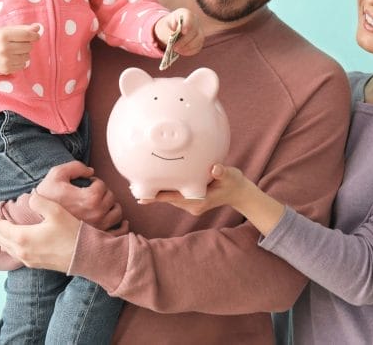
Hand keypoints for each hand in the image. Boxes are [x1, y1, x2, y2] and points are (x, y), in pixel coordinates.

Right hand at [0, 23, 41, 73]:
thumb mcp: (8, 30)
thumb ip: (24, 29)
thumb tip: (38, 27)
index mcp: (3, 36)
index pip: (27, 35)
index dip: (34, 35)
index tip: (36, 36)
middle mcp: (4, 49)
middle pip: (28, 46)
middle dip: (27, 44)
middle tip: (18, 44)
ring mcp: (5, 60)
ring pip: (27, 57)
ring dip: (24, 53)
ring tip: (14, 51)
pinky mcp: (6, 69)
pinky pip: (23, 65)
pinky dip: (21, 61)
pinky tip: (12, 58)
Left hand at [0, 193, 80, 271]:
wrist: (84, 256)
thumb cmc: (71, 232)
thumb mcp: (56, 211)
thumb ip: (39, 202)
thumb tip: (30, 196)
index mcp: (23, 237)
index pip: (1, 227)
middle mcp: (22, 251)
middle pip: (1, 238)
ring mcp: (28, 259)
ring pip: (7, 248)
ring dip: (0, 237)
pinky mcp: (35, 264)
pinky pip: (15, 254)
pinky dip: (8, 246)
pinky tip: (11, 244)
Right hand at [36, 161, 126, 231]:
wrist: (35, 223)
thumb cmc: (46, 199)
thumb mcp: (56, 175)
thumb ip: (75, 166)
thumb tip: (91, 171)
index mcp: (90, 199)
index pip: (102, 185)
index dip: (94, 182)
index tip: (85, 185)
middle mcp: (97, 215)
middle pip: (111, 198)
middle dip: (102, 193)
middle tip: (90, 195)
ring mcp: (99, 228)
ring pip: (117, 213)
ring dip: (111, 206)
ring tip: (98, 206)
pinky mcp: (98, 238)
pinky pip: (119, 231)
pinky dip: (120, 225)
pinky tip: (110, 219)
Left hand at [144, 165, 284, 235]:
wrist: (239, 193)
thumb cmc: (234, 183)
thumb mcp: (230, 176)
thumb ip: (222, 172)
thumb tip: (214, 168)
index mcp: (198, 200)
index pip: (173, 198)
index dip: (157, 197)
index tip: (141, 197)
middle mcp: (192, 205)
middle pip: (168, 199)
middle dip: (153, 194)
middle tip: (133, 188)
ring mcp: (192, 204)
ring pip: (171, 198)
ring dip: (158, 192)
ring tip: (140, 185)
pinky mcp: (192, 201)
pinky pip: (176, 195)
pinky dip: (167, 190)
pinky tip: (158, 183)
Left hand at [154, 8, 203, 55]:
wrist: (169, 31)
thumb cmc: (166, 27)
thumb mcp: (162, 28)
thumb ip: (167, 33)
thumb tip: (173, 41)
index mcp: (185, 14)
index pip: (189, 17)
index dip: (187, 24)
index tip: (183, 32)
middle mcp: (194, 21)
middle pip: (194, 31)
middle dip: (184, 41)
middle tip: (174, 47)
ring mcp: (198, 30)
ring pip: (199, 39)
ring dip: (188, 47)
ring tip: (177, 51)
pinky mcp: (199, 40)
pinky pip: (198, 46)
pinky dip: (190, 51)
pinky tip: (181, 52)